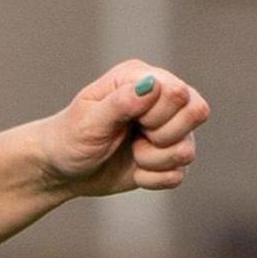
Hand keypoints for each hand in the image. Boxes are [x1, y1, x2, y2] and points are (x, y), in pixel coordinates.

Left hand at [34, 59, 209, 197]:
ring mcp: (170, 129)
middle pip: (196, 113)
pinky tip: (134, 170)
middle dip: (160, 136)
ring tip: (130, 153)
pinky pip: (179, 174)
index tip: (127, 120)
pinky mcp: (169, 158)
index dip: (156, 114)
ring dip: (153, 160)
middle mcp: (162, 99)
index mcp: (141, 78)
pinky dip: (152, 178)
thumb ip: (121, 102)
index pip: (179, 93)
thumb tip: (152, 85)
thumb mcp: (88, 121)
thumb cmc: (69, 138)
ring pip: (188, 149)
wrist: (60, 170)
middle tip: (131, 136)